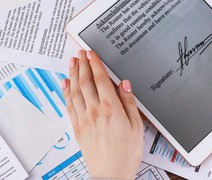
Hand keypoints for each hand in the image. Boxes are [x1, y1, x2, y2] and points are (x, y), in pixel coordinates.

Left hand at [62, 50, 143, 178]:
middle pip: (85, 82)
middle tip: (80, 52)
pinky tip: (66, 84)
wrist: (111, 173)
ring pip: (75, 91)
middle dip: (82, 64)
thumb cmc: (126, 152)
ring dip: (73, 74)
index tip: (92, 53)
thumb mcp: (136, 126)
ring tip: (72, 62)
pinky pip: (69, 105)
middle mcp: (95, 111)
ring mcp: (84, 119)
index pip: (101, 80)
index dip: (95, 64)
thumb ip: (129, 102)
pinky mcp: (78, 127)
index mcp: (111, 108)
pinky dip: (67, 92)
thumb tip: (124, 84)